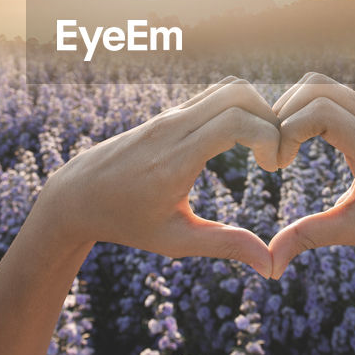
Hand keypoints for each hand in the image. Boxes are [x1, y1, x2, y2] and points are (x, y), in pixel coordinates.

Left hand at [31, 76, 280, 276]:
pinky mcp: (169, 114)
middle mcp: (172, 128)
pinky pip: (213, 96)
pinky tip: (243, 142)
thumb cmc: (125, 222)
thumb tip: (270, 267)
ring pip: (227, 88)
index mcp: (175, 159)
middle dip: (270, 118)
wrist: (77, 195)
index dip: (268, 137)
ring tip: (264, 147)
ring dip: (256, 110)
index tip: (273, 168)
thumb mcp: (174, 241)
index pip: (234, 122)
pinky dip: (239, 109)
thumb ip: (224, 245)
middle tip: (277, 154)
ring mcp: (169, 116)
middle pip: (238, 94)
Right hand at [268, 72, 354, 277]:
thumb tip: (270, 267)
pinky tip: (296, 134)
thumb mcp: (351, 231)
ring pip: (320, 83)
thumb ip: (309, 238)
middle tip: (273, 150)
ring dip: (291, 105)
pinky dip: (304, 104)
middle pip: (316, 90)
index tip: (279, 165)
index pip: (323, 114)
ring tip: (280, 141)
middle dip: (282, 115)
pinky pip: (329, 89)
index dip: (289, 130)